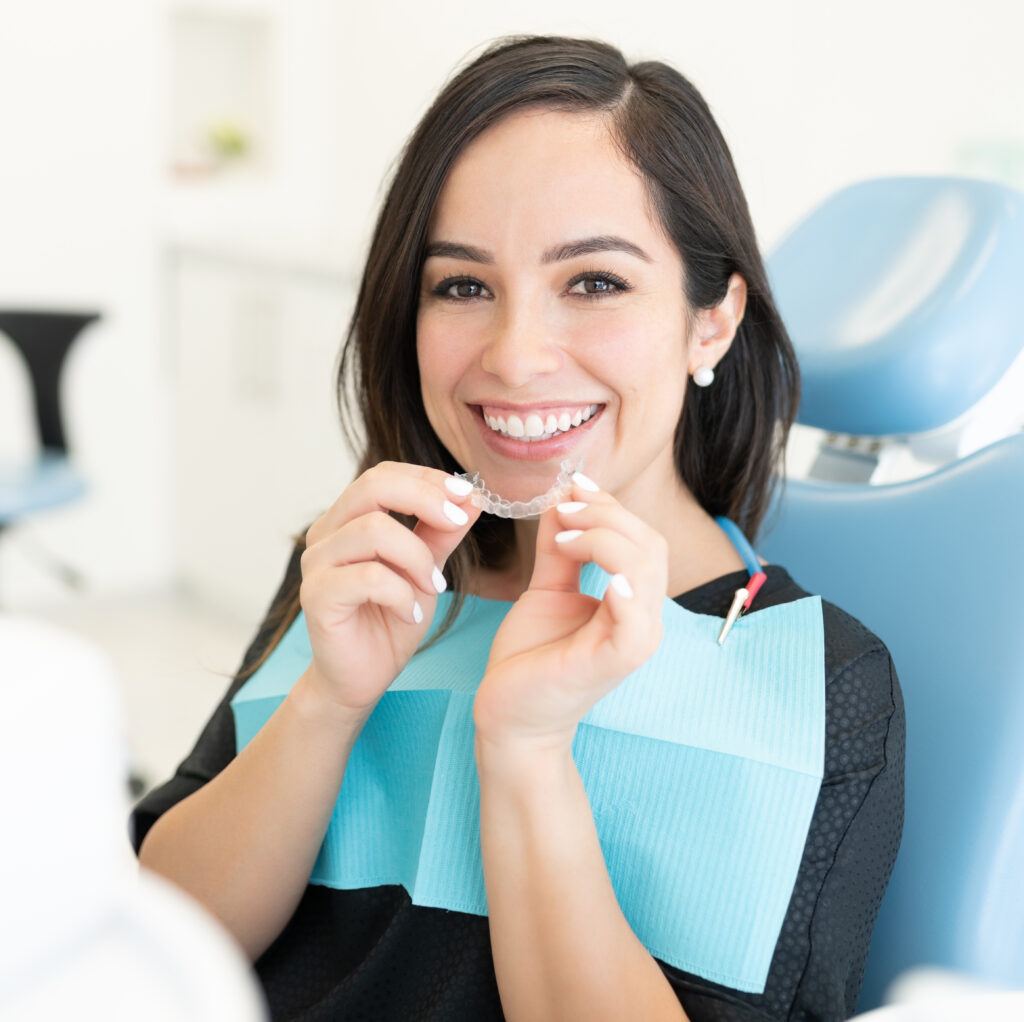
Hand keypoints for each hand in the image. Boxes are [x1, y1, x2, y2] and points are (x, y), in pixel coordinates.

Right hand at [299, 462, 480, 716]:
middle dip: (424, 499)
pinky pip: (368, 578)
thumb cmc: (390, 620)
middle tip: (458, 522)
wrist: (362, 677)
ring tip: (434, 587)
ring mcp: (317, 563)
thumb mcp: (426, 570)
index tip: (469, 495)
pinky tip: (413, 614)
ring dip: (417, 557)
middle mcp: (326, 532)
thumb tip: (473, 497)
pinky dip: (401, 594)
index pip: (384, 475)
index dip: (427, 479)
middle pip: (372, 486)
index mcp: (349, 518)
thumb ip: (442, 533)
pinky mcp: (316, 596)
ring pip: (373, 530)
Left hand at [473, 478, 666, 748]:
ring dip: (605, 538)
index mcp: (633, 600)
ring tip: (565, 536)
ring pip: (645, 569)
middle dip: (607, 515)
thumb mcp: (547, 589)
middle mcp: (643, 618)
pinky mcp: (615, 662)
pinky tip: (602, 575)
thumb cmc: (531, 656)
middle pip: (649, 545)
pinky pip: (636, 620)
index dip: (610, 506)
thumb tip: (564, 498)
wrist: (509, 714)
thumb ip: (560, 548)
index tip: (572, 486)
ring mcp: (634, 641)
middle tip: (564, 508)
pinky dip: (624, 588)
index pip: (642, 537)